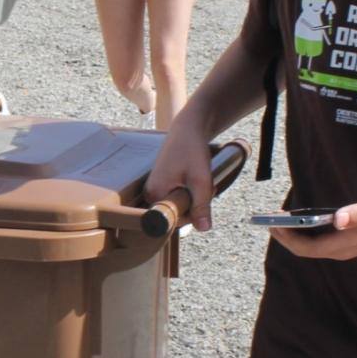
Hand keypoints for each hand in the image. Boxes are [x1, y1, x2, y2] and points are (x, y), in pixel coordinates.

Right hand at [143, 115, 215, 232]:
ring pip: (180, 204)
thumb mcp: (200, 180)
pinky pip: (178, 196)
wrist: (188, 128)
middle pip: (177, 213)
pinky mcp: (162, 183)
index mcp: (155, 193)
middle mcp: (151, 192)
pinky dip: (190, 190)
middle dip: (195, 204)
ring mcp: (156, 187)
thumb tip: (204, 229)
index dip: (192, 214)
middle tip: (205, 186)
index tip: (202, 197)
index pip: (174, 220)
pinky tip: (195, 178)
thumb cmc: (192, 150)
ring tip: (200, 179)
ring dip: (194, 197)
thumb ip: (201, 206)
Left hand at [270, 186, 356, 259]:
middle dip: (286, 236)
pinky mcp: (348, 240)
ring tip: (279, 217)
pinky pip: (320, 241)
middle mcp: (342, 250)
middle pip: (306, 249)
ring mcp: (345, 247)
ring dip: (295, 234)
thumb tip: (338, 220)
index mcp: (346, 244)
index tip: (273, 224)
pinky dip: (306, 231)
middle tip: (269, 218)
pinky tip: (300, 219)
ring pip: (312, 246)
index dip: (288, 238)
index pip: (308, 248)